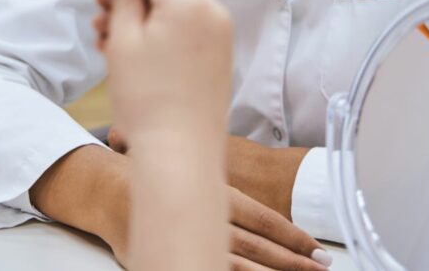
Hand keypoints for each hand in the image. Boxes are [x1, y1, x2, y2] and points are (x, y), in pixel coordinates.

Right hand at [72, 158, 328, 270]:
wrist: (106, 190)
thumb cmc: (152, 175)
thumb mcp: (188, 167)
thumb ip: (216, 179)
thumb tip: (252, 185)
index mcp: (212, 193)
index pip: (260, 217)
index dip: (289, 233)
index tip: (313, 245)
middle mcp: (205, 219)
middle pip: (257, 246)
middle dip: (292, 259)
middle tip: (322, 267)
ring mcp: (191, 244)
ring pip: (241, 265)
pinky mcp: (176, 260)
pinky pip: (212, 269)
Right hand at [93, 0, 329, 269]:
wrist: (180, 153)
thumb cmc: (147, 96)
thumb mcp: (124, 41)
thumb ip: (123, 0)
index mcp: (189, 1)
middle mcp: (211, 12)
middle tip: (101, 1)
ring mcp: (219, 36)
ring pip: (175, 6)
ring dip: (141, 10)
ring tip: (105, 32)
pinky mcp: (217, 57)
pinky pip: (186, 27)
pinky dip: (159, 28)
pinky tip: (128, 46)